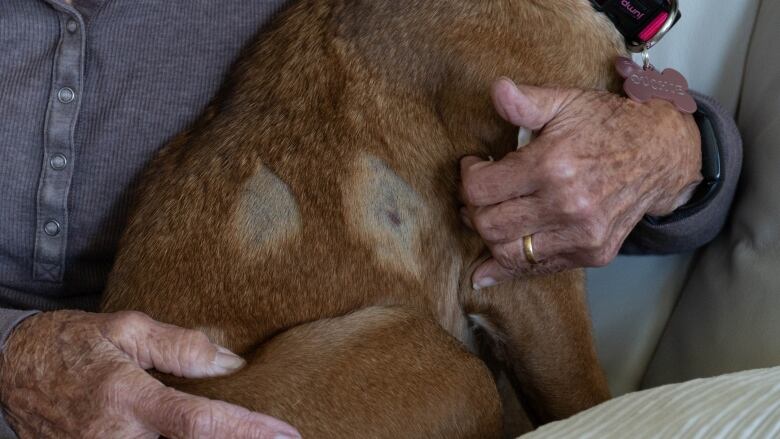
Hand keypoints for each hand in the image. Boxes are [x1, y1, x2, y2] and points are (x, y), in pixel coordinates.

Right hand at [0, 311, 299, 438]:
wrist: (9, 371)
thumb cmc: (71, 345)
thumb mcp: (125, 330)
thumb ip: (180, 346)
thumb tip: (230, 362)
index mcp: (127, 399)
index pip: (199, 423)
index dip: (247, 432)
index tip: (287, 435)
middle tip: (274, 435)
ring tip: (244, 432)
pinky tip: (203, 436)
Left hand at [461, 78, 701, 287]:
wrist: (662, 154)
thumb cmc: (608, 125)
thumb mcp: (567, 102)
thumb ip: (526, 102)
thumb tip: (496, 89)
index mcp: (552, 165)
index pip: (480, 188)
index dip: (467, 177)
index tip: (474, 166)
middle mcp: (566, 205)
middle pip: (488, 224)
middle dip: (472, 208)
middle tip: (477, 195)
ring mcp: (581, 235)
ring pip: (507, 253)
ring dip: (489, 237)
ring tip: (488, 217)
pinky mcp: (591, 254)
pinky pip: (537, 269)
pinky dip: (509, 267)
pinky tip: (486, 269)